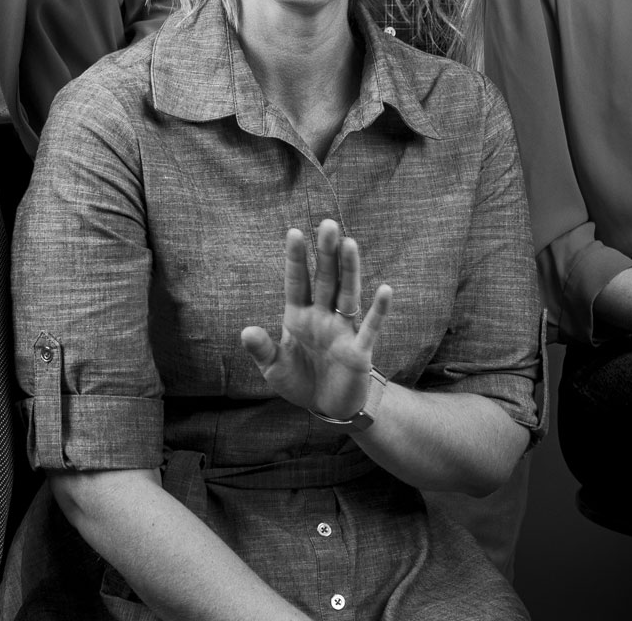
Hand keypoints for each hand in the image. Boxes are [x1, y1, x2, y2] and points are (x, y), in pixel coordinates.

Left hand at [240, 220, 391, 421]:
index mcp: (299, 316)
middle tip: (328, 223)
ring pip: (347, 294)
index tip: (294, 232)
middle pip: (325, 279)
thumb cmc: (300, 381)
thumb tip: (246, 331)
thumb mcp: (274, 367)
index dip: (296, 259)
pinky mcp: (360, 351)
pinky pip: (370, 328)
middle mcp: (322, 317)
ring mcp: (343, 331)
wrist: (328, 408)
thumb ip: (262, 349)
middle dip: (325, 253)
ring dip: (349, 271)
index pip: (297, 282)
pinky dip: (378, 311)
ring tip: (349, 243)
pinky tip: (385, 290)